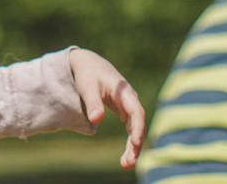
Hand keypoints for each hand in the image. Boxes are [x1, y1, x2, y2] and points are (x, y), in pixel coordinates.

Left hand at [67, 48, 145, 167]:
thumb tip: (95, 120)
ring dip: (133, 146)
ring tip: (126, 163)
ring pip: (135, 128)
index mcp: (124, 91)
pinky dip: (129, 141)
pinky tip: (126, 155)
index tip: (135, 143)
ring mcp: (128, 105)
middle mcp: (130, 99)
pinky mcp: (123, 110)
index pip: (136, 111)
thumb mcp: (87, 86)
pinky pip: (130, 128)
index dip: (138, 127)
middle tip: (128, 162)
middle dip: (135, 143)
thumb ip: (93, 103)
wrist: (88, 63)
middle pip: (138, 123)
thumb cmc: (88, 73)